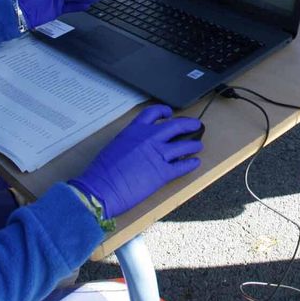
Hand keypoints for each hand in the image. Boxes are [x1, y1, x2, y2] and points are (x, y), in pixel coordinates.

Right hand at [70, 104, 202, 217]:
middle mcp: (149, 139)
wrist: (101, 189)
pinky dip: (191, 164)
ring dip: (193, 145)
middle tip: (196, 126)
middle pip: (175, 126)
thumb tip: (137, 146)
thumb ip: (129, 142)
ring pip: (183, 145)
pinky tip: (195, 163)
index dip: (164, 111)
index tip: (170, 113)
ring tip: (198, 146)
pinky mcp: (163, 173)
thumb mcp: (115, 147)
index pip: (153, 113)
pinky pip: (182, 166)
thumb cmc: (101, 171)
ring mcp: (158, 155)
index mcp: (134, 131)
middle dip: (188, 124)